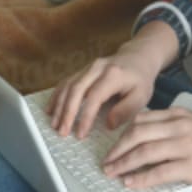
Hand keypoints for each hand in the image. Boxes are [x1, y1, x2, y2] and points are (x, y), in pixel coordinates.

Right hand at [47, 44, 163, 139]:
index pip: (94, 97)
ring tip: (54, 125)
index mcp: (113, 75)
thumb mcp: (141, 96)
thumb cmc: (140, 80)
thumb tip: (108, 124)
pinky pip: (65, 82)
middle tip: (62, 132)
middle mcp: (97, 68)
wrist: (137, 57)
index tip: (81, 134)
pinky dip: (56, 97)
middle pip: (76, 90)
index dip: (85, 116)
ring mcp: (87, 68)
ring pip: (67, 86)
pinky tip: (50, 110)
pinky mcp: (81, 71)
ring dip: (59, 106)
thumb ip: (126, 110)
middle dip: (66, 113)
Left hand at [102, 109, 191, 189]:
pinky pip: (159, 172)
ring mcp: (185, 146)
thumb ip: (177, 129)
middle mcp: (179, 127)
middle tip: (106, 162)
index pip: (141, 120)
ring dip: (123, 164)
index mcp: (180, 115)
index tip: (112, 144)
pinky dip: (140, 178)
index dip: (121, 134)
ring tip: (112, 173)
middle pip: (135, 134)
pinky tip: (131, 183)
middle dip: (116, 150)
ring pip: (143, 152)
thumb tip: (153, 142)